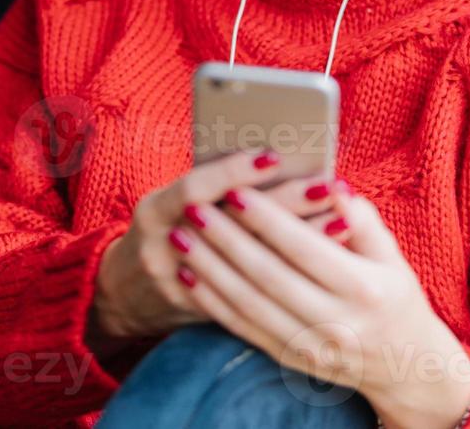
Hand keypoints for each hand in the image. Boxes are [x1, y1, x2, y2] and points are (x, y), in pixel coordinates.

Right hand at [87, 148, 351, 344]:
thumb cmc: (167, 230)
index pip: (195, 188)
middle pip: (230, 226)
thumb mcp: (175, 202)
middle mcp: (162, 249)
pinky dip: (289, 275)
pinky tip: (326, 264)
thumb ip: (214, 185)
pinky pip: (251, 294)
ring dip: (298, 241)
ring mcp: (179, 286)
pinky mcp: (202, 314)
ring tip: (342, 221)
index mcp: (155, 210)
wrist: (128, 294)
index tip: (274, 155)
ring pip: (246, 266)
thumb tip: (275, 157)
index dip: (233, 171)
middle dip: (284, 204)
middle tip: (329, 184)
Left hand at [167, 185, 469, 428]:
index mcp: (364, 288)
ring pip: (249, 304)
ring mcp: (311, 346)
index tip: (235, 190)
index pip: (304, 248)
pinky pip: (243, 329)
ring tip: (181, 237)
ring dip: (210, 270)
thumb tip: (330, 183)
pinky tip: (189, 276)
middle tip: (194, 209)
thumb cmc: (394, 295)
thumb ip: (360, 218)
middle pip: (268, 275)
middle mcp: (337, 322)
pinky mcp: (291, 359)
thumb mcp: (391, 255)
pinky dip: (213, 303)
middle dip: (226, 240)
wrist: (405, 365)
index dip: (267, 219)